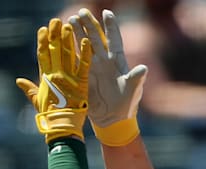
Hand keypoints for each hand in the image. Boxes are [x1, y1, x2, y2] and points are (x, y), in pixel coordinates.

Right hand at [16, 18, 91, 141]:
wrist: (62, 126)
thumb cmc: (49, 115)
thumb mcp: (36, 100)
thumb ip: (28, 88)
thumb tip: (18, 80)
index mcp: (45, 77)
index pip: (42, 55)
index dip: (42, 41)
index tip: (43, 29)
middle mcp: (56, 74)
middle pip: (54, 50)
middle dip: (55, 35)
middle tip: (56, 20)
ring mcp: (68, 78)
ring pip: (68, 54)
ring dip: (68, 39)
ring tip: (68, 25)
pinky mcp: (81, 83)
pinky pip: (84, 65)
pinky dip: (85, 53)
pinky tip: (86, 41)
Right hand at [69, 8, 147, 145]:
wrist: (113, 120)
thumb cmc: (127, 105)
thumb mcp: (133, 92)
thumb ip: (136, 79)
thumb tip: (143, 68)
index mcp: (118, 62)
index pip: (114, 39)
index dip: (110, 26)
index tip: (106, 12)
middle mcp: (104, 61)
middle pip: (96, 39)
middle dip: (89, 25)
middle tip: (81, 12)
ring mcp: (92, 68)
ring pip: (84, 46)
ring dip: (77, 34)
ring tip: (70, 20)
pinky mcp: (83, 77)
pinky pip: (75, 61)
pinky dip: (69, 51)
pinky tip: (62, 41)